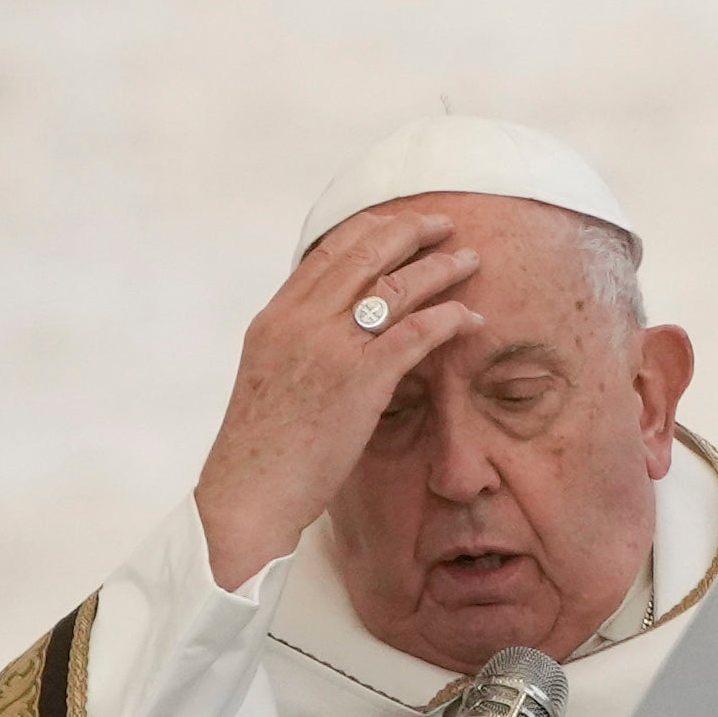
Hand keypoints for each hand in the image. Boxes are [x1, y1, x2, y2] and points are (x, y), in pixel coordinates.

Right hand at [193, 207, 484, 588]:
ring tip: (470, 261)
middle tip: (444, 225)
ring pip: (396, 285)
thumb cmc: (261, 451)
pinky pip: (415, 332)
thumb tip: (333, 333)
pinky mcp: (360, 379)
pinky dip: (448, 318)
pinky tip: (470, 318)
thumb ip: (298, 344)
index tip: (399, 223)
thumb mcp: (269, 378)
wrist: (247, 493)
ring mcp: (331, 346)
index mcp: (276, 317)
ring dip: (440, 268)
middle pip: (365, 253)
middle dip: (411, 232)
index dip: (370, 230)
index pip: (328, 252)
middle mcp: (301, 321)